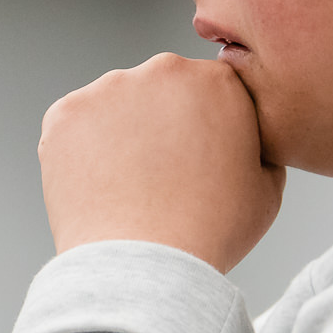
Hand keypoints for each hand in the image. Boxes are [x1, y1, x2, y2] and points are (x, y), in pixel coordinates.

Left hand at [38, 53, 285, 274]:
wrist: (144, 262)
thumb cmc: (210, 231)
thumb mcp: (267, 186)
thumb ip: (258, 145)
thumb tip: (243, 138)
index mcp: (217, 81)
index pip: (209, 90)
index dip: (204, 126)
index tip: (197, 159)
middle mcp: (161, 70)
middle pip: (159, 90)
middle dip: (160, 123)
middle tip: (160, 174)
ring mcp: (108, 89)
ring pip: (114, 106)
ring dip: (120, 133)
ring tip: (128, 185)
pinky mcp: (65, 113)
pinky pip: (75, 126)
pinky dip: (82, 150)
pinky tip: (100, 184)